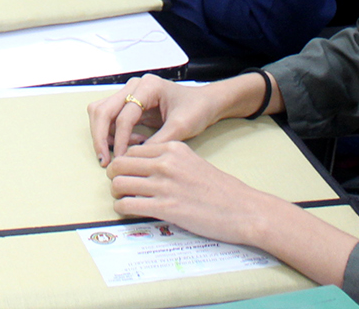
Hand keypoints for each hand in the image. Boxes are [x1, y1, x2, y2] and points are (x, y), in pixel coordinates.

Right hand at [88, 74, 231, 164]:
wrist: (206, 104)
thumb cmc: (197, 110)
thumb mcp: (181, 127)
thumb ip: (159, 141)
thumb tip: (135, 159)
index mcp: (148, 87)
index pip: (123, 115)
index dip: (119, 140)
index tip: (120, 160)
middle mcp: (134, 86)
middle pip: (102, 110)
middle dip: (99, 137)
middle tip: (104, 161)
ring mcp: (129, 93)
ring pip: (101, 113)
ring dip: (103, 135)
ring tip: (121, 153)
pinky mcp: (129, 104)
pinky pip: (110, 118)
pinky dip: (113, 134)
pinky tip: (131, 145)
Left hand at [106, 140, 280, 247]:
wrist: (242, 209)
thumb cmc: (220, 189)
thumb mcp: (193, 161)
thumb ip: (168, 160)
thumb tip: (143, 167)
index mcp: (173, 148)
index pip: (132, 150)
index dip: (124, 162)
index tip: (126, 172)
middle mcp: (165, 163)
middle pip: (120, 164)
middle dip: (115, 176)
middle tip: (120, 185)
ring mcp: (164, 185)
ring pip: (119, 184)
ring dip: (116, 193)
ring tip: (123, 199)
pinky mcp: (165, 208)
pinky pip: (127, 205)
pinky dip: (122, 209)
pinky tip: (129, 211)